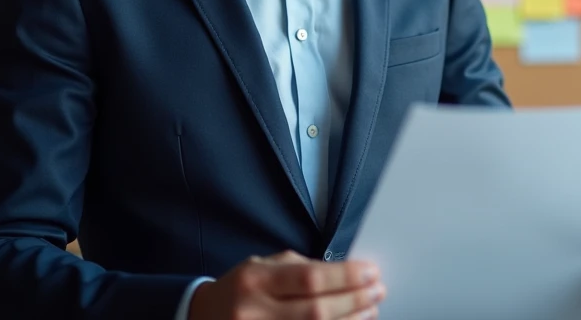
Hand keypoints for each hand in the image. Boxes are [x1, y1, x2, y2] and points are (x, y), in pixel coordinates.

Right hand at [189, 250, 385, 319]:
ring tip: (371, 310)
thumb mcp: (263, 266)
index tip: (370, 272)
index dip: (345, 277)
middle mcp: (254, 311)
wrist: (202, 317)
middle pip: (316, 311)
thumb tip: (346, 274)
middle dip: (353, 301)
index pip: (309, 278)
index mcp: (255, 279)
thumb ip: (300, 269)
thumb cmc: (242, 288)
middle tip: (378, 291)